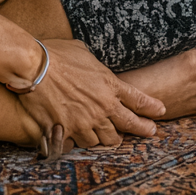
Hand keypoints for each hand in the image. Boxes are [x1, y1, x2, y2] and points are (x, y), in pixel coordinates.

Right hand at [18, 39, 164, 148]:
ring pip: (104, 139)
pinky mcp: (70, 131)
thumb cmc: (57, 54)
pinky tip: (79, 137)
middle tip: (149, 131)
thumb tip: (93, 67)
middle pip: (128, 125)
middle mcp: (103, 106)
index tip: (160, 111)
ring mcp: (87, 121)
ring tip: (106, 135)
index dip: (151, 107)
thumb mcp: (83, 51)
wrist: (35, 67)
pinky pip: (81, 143)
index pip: (137, 99)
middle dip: (141, 129)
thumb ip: (95, 65)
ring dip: (104, 136)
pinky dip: (81, 140)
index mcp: (109, 84)